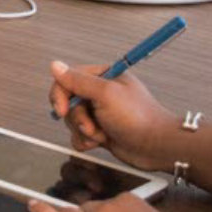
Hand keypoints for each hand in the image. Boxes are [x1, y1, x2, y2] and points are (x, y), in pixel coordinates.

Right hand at [47, 61, 179, 171]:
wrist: (155, 146)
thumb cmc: (138, 118)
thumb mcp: (105, 94)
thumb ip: (78, 80)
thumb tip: (55, 65)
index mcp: (103, 77)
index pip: (68, 79)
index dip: (60, 95)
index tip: (62, 109)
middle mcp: (100, 93)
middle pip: (68, 102)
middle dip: (76, 118)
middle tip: (90, 125)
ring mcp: (100, 113)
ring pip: (72, 121)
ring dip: (84, 131)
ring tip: (101, 134)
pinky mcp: (100, 131)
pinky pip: (79, 136)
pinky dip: (86, 141)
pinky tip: (101, 142)